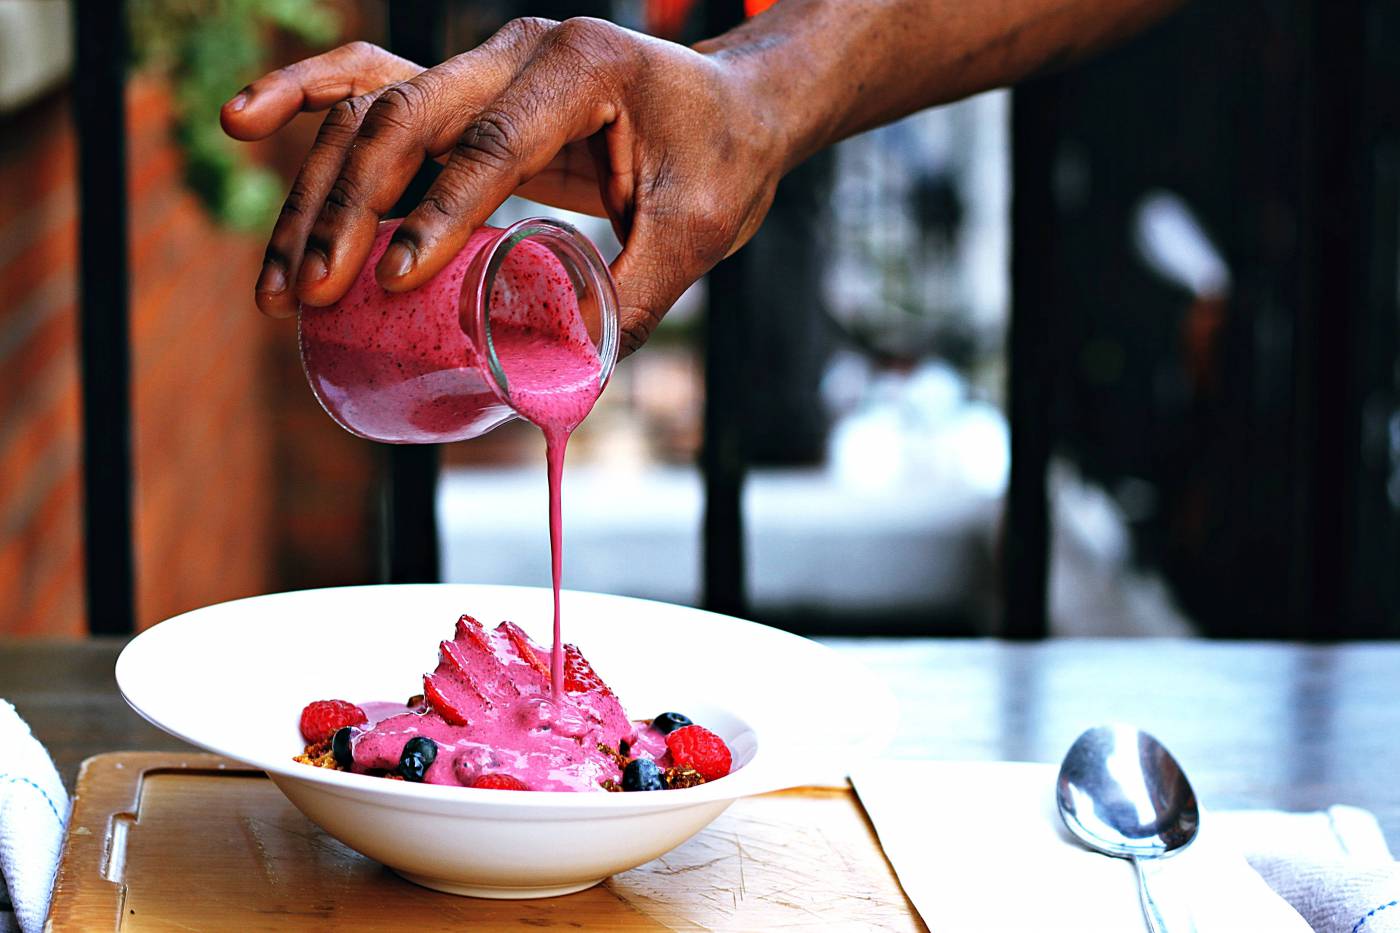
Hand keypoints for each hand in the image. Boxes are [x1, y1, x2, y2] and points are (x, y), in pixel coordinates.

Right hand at [221, 19, 786, 352]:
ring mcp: (484, 65)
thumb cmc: (722, 159)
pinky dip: (307, 98)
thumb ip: (632, 300)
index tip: (395, 278)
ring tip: (281, 283)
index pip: (496, 140)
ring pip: (374, 111)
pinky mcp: (468, 92)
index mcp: (581, 67)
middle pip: (409, 116)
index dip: (440, 209)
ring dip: (317, 192)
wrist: (735, 107)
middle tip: (317, 291)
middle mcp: (519, 50)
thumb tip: (567, 389)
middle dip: (352, 207)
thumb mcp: (696, 231)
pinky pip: (370, 84)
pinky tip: (246, 121)